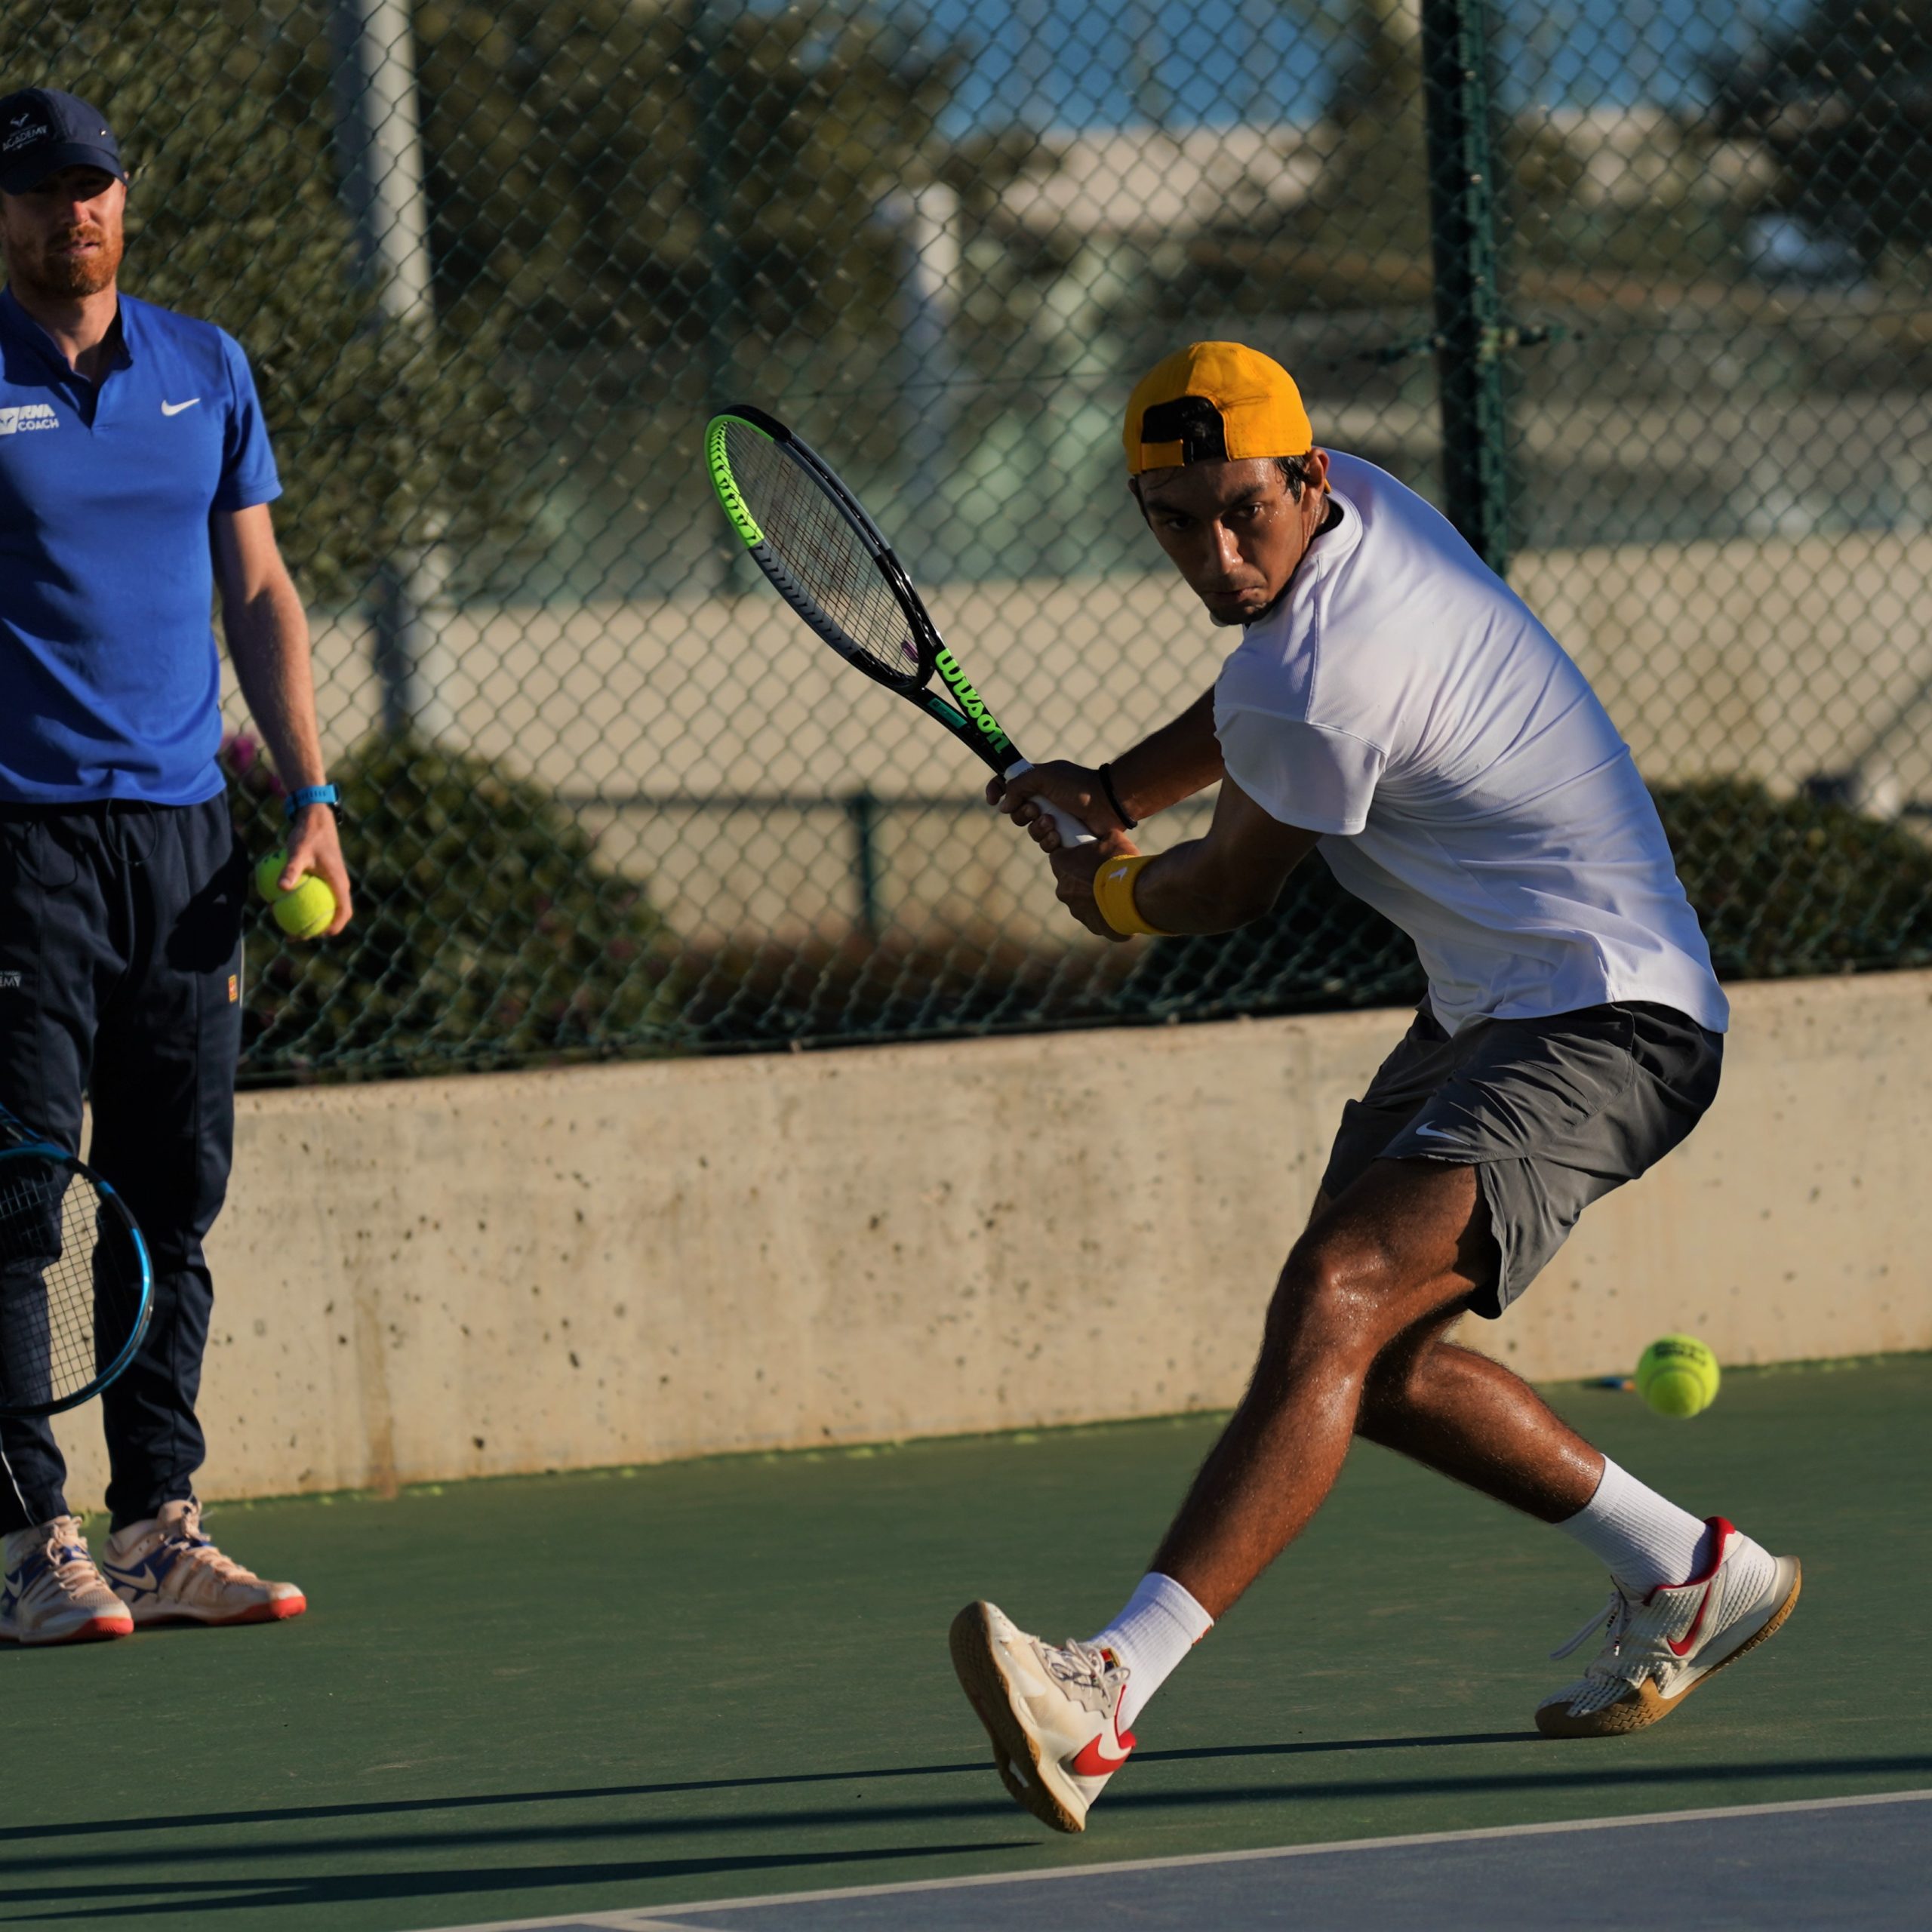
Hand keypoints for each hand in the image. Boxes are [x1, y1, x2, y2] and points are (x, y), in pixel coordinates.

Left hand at [281, 805, 353, 936]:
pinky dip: (304, 904)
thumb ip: (290, 870)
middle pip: (334, 914)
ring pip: (325, 906)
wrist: (315, 819)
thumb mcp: (297, 852)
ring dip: (310, 917)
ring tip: (287, 925)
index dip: (334, 927)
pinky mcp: (324, 878)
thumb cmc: (308, 835)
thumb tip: (280, 888)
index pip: (344, 911)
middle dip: (317, 928)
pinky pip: (316, 896)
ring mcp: (332, 882)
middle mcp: (339, 885)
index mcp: (339, 882)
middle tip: (296, 935)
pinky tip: (282, 904)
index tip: (318, 936)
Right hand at [985, 760, 1125, 852]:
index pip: (1007, 783)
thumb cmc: (1077, 786)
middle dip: (1022, 813)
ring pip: (1029, 830)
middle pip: (1014, 812)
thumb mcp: (1044, 777)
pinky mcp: (1061, 836)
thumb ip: (1018, 786)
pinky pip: (1044, 844)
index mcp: (1035, 781)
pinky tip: (1059, 835)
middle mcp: (1042, 800)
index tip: (992, 799)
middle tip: (1036, 808)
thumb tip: (1004, 805)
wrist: (1106, 804)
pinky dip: (1049, 840)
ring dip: (1037, 827)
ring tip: (1053, 822)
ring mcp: (1052, 819)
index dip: (996, 790)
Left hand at [1050, 828, 1138, 940]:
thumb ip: (1103, 837)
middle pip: (1070, 881)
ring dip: (1094, 897)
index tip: (1087, 855)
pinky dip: (1106, 912)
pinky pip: (1097, 917)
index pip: (1059, 857)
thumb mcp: (1114, 838)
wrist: (1135, 894)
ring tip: (1116, 891)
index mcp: (1062, 866)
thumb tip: (1106, 837)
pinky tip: (1121, 905)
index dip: (1073, 855)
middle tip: (1104, 873)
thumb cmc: (1120, 863)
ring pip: (1083, 901)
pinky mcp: (1092, 926)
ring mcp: (1077, 910)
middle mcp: (1064, 890)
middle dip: (1083, 877)